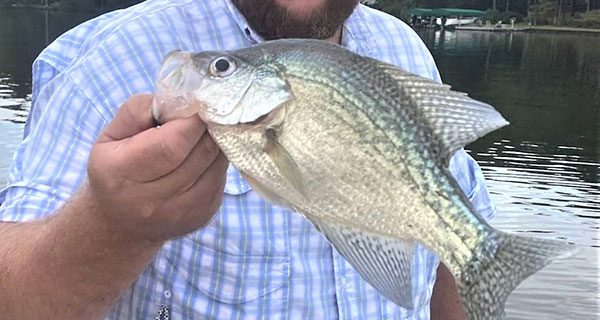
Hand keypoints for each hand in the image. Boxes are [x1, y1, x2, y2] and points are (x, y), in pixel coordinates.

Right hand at [86, 94, 227, 242]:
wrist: (119, 225)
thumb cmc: (114, 170)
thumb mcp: (111, 136)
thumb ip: (138, 110)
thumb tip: (177, 101)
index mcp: (124, 173)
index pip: (174, 143)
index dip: (192, 120)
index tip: (194, 106)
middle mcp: (152, 199)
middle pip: (201, 153)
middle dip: (207, 128)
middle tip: (202, 115)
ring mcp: (181, 212)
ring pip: (217, 165)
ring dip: (216, 143)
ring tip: (202, 135)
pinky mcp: (203, 215)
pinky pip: (221, 178)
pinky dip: (217, 162)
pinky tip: (203, 157)